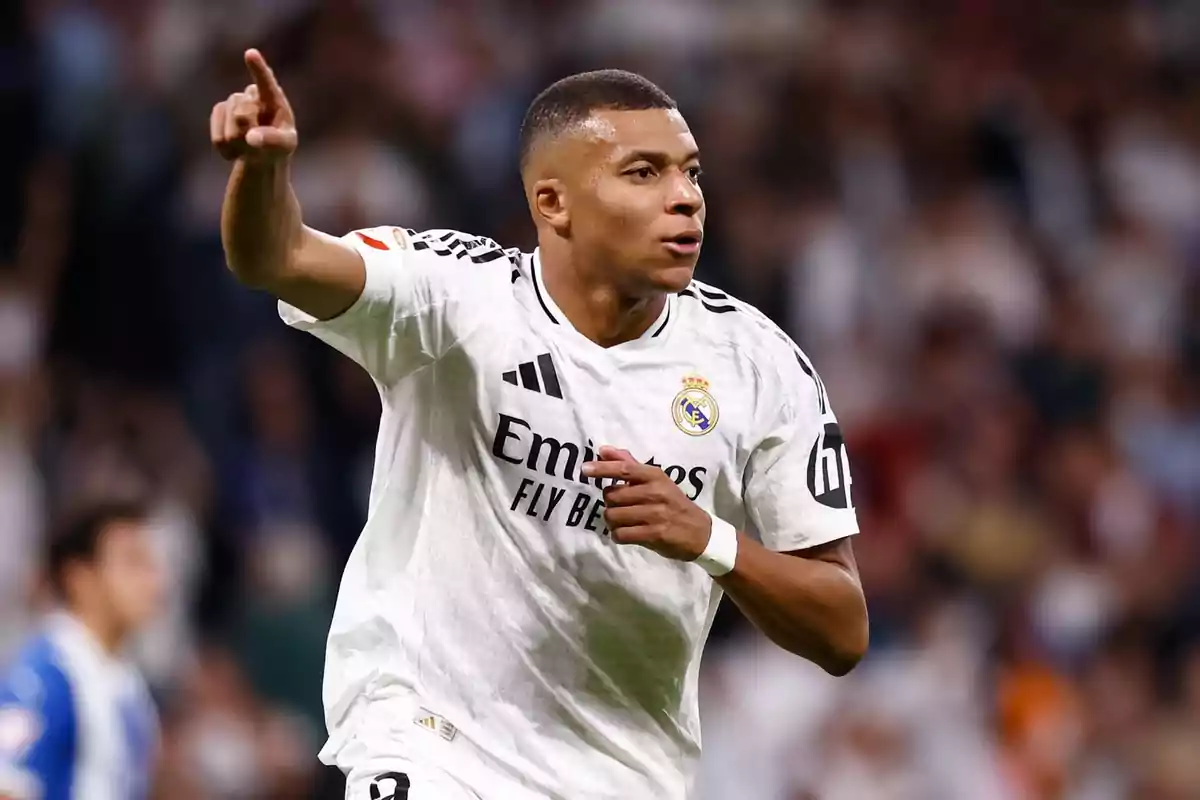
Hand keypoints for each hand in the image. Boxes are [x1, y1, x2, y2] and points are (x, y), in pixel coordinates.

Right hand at [211, 49, 297, 162]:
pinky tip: (237, 149)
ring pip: (230, 130)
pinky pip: (219, 139)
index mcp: (274, 99)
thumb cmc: (279, 145)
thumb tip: (251, 138)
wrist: (261, 152)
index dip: (258, 68)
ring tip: (251, 145)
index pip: (266, 82)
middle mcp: (252, 95)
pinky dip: (228, 151)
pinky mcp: (219, 112)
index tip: (251, 53)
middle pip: (241, 115)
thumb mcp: (285, 145)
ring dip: (241, 145)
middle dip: (249, 134)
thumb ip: (273, 141)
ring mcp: (233, 102)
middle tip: (261, 143)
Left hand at [582, 446, 712, 561]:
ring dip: (612, 521)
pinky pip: (621, 534)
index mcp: (655, 476)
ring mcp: (656, 514)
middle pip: (612, 496)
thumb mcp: (656, 481)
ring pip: (614, 516)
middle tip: (620, 507)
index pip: (624, 469)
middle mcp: (655, 492)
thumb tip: (603, 450)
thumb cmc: (673, 503)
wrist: (700, 532)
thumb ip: (630, 464)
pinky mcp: (655, 534)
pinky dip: (618, 535)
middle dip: (610, 504)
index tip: (584, 469)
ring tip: (623, 522)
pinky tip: (626, 534)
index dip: (602, 468)